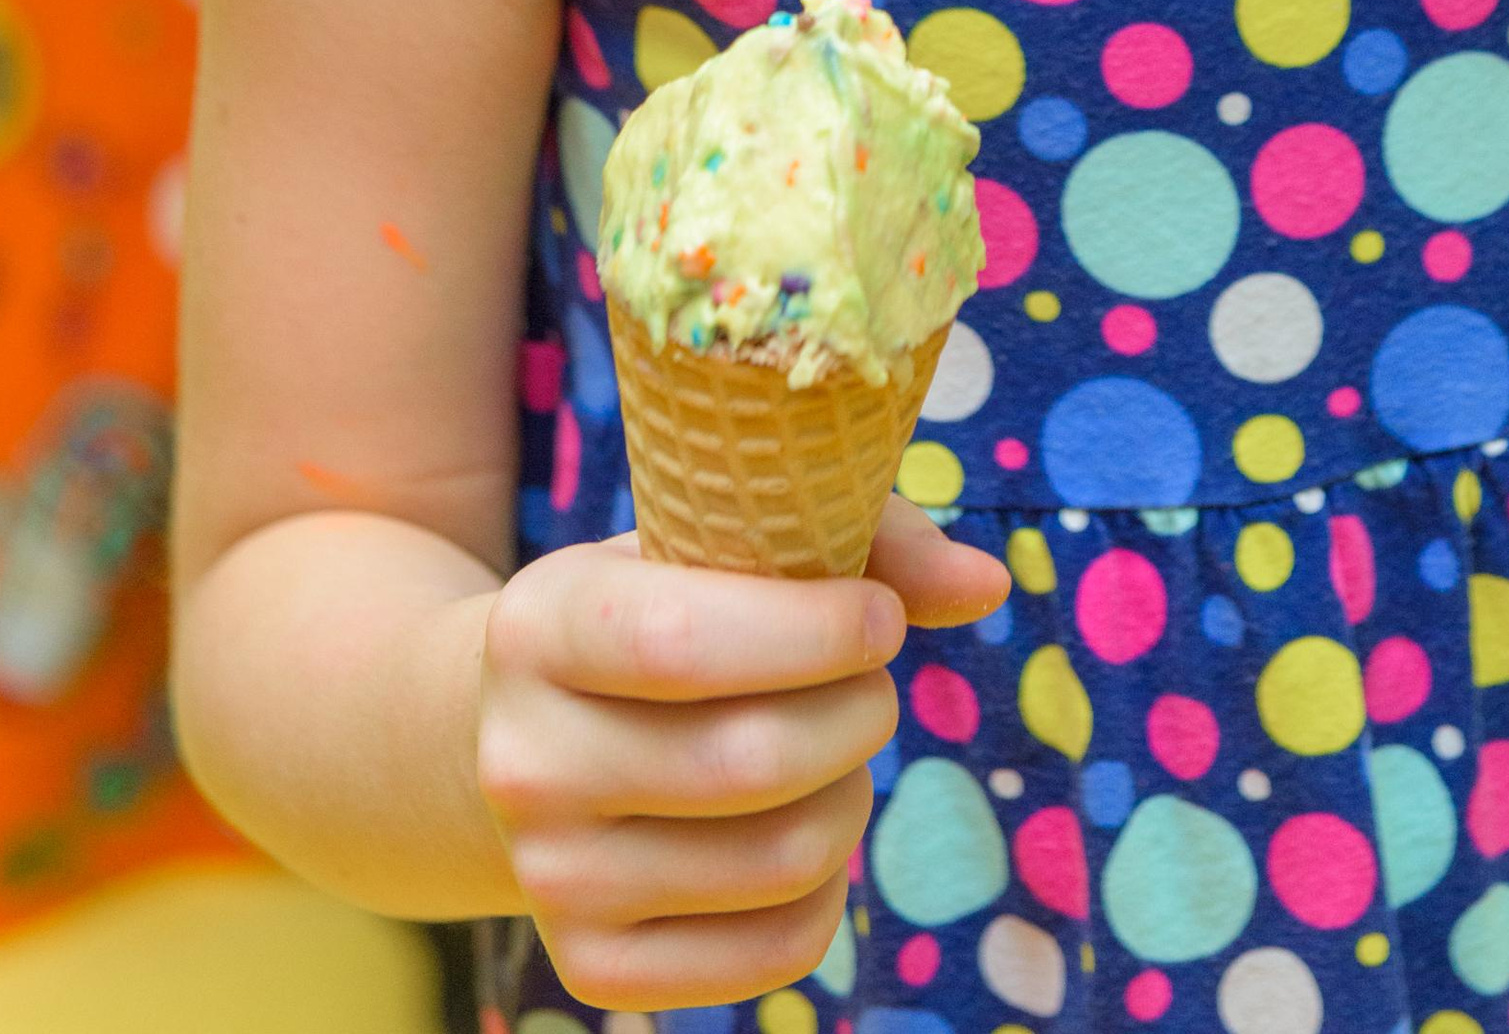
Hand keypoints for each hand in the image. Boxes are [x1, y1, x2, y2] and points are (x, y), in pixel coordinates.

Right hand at [477, 504, 1007, 1009]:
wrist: (526, 731)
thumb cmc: (667, 607)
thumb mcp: (727, 542)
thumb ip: (866, 542)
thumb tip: (985, 583)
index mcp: (540, 625)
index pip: (681, 642)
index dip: (813, 630)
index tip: (879, 617)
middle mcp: (523, 762)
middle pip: (753, 761)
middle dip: (857, 712)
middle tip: (868, 683)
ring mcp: (551, 879)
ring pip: (781, 859)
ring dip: (851, 793)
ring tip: (836, 749)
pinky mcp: (594, 967)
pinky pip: (777, 949)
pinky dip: (829, 888)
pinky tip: (807, 823)